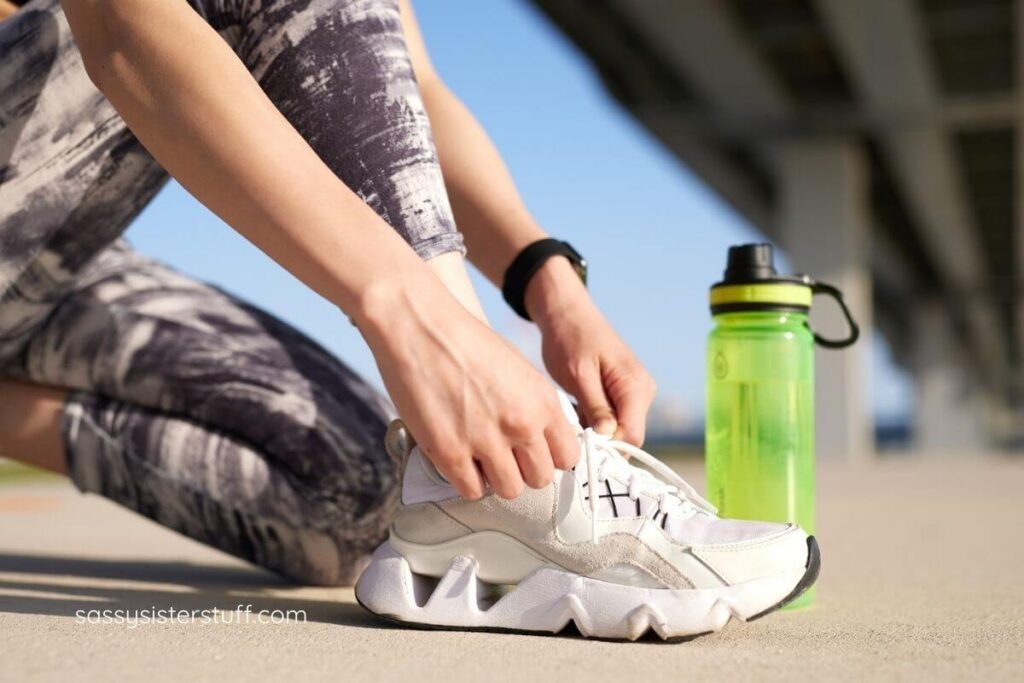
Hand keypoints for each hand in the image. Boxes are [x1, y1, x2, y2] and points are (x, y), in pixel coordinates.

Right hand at [356, 271, 579, 499]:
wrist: (421, 326)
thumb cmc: (466, 343)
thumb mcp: (520, 371)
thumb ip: (536, 407)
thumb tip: (542, 439)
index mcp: (542, 401)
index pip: (568, 457)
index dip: (550, 457)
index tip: (535, 453)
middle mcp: (520, 424)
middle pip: (540, 479)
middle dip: (523, 470)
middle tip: (504, 455)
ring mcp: (485, 441)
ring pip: (509, 490)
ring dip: (495, 478)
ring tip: (480, 457)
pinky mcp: (450, 452)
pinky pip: (471, 491)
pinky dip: (466, 480)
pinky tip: (460, 460)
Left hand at [526, 258, 655, 444]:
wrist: (567, 314)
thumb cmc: (571, 338)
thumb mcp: (578, 374)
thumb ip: (596, 406)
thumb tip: (608, 437)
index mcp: (635, 386)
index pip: (632, 436)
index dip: (608, 448)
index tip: (581, 448)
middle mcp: (641, 392)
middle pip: (626, 436)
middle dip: (599, 439)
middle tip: (569, 429)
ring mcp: (633, 393)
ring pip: (616, 429)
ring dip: (593, 428)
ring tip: (570, 411)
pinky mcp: (621, 394)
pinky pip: (610, 418)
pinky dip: (591, 419)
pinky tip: (574, 406)